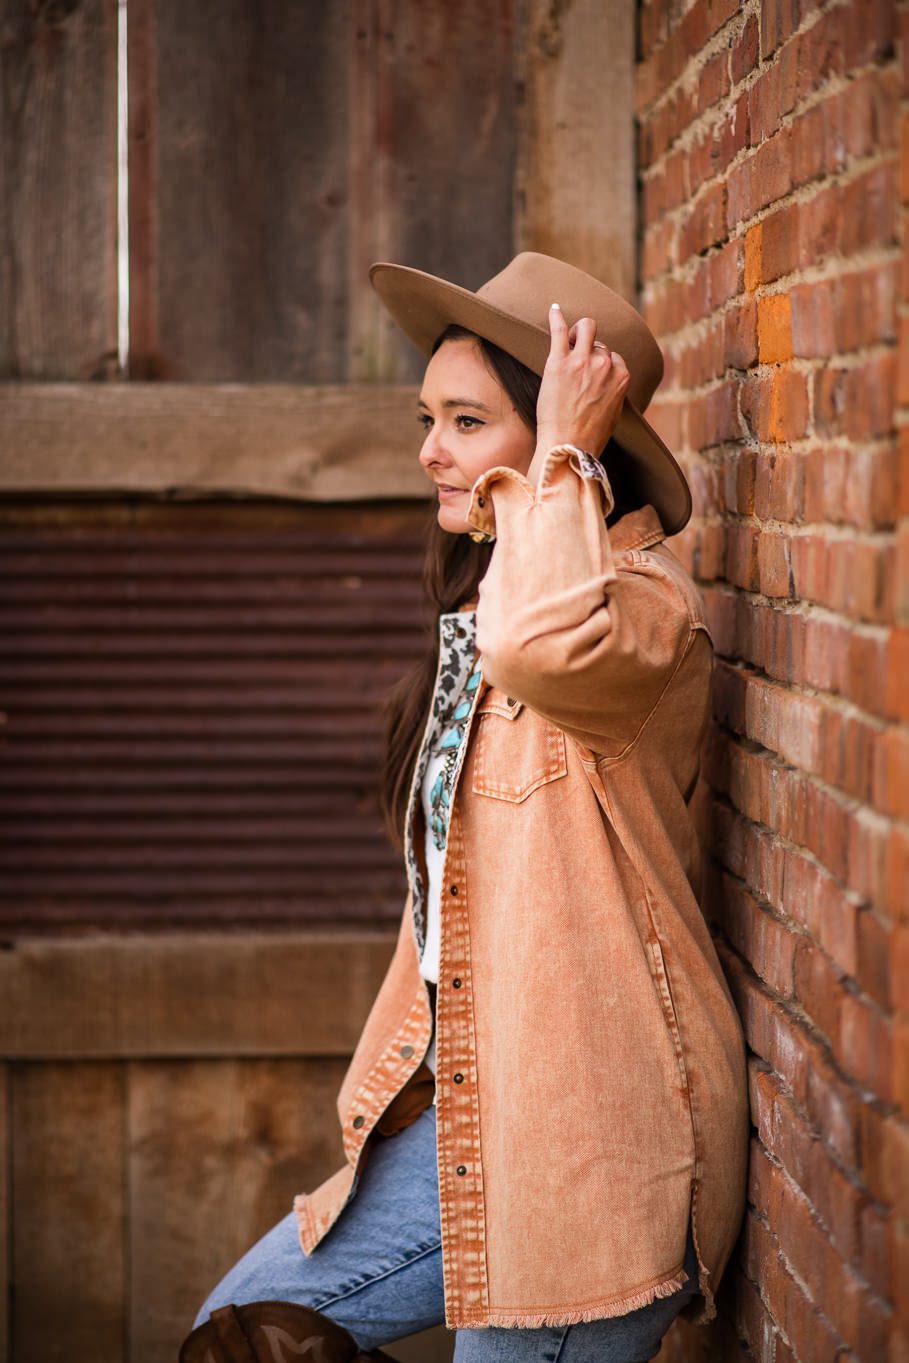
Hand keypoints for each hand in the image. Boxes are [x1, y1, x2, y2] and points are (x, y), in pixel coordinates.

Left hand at [532, 303, 629, 474]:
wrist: (568, 446)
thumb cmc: (589, 437)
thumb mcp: (613, 413)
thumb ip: (614, 392)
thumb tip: (611, 386)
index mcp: (622, 376)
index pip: (613, 357)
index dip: (599, 365)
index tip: (588, 377)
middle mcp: (605, 364)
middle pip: (599, 344)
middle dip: (588, 350)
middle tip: (574, 365)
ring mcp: (582, 361)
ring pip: (585, 329)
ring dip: (576, 335)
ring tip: (565, 348)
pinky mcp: (559, 362)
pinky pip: (559, 330)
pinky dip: (556, 317)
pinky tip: (554, 309)